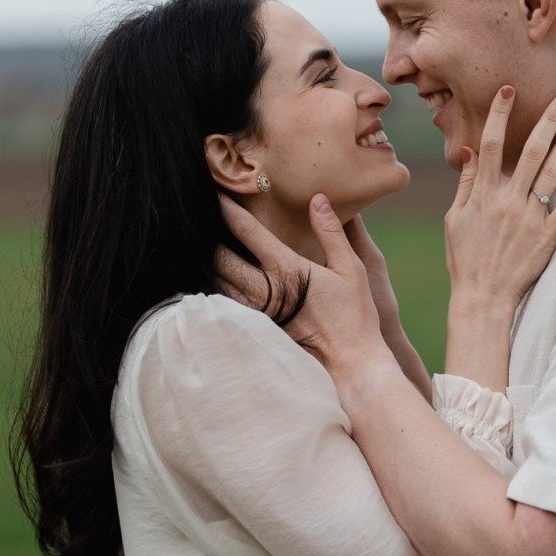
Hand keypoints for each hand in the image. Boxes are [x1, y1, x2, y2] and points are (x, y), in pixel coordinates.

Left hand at [216, 194, 392, 379]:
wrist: (351, 363)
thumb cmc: (356, 315)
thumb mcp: (352, 267)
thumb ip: (331, 232)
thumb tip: (318, 199)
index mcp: (286, 269)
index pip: (246, 232)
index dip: (227, 209)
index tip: (214, 192)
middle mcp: (265, 289)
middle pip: (221, 257)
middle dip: (208, 236)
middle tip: (199, 218)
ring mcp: (259, 312)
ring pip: (219, 283)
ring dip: (210, 264)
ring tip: (204, 247)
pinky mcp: (259, 328)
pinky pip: (229, 304)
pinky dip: (220, 288)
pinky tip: (220, 280)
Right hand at [445, 86, 555, 315]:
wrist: (483, 298)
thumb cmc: (465, 260)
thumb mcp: (454, 220)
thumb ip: (465, 185)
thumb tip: (470, 152)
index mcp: (483, 194)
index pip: (492, 145)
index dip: (500, 115)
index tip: (508, 91)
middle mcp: (508, 201)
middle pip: (531, 151)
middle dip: (547, 120)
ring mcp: (530, 218)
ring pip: (553, 172)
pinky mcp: (548, 236)